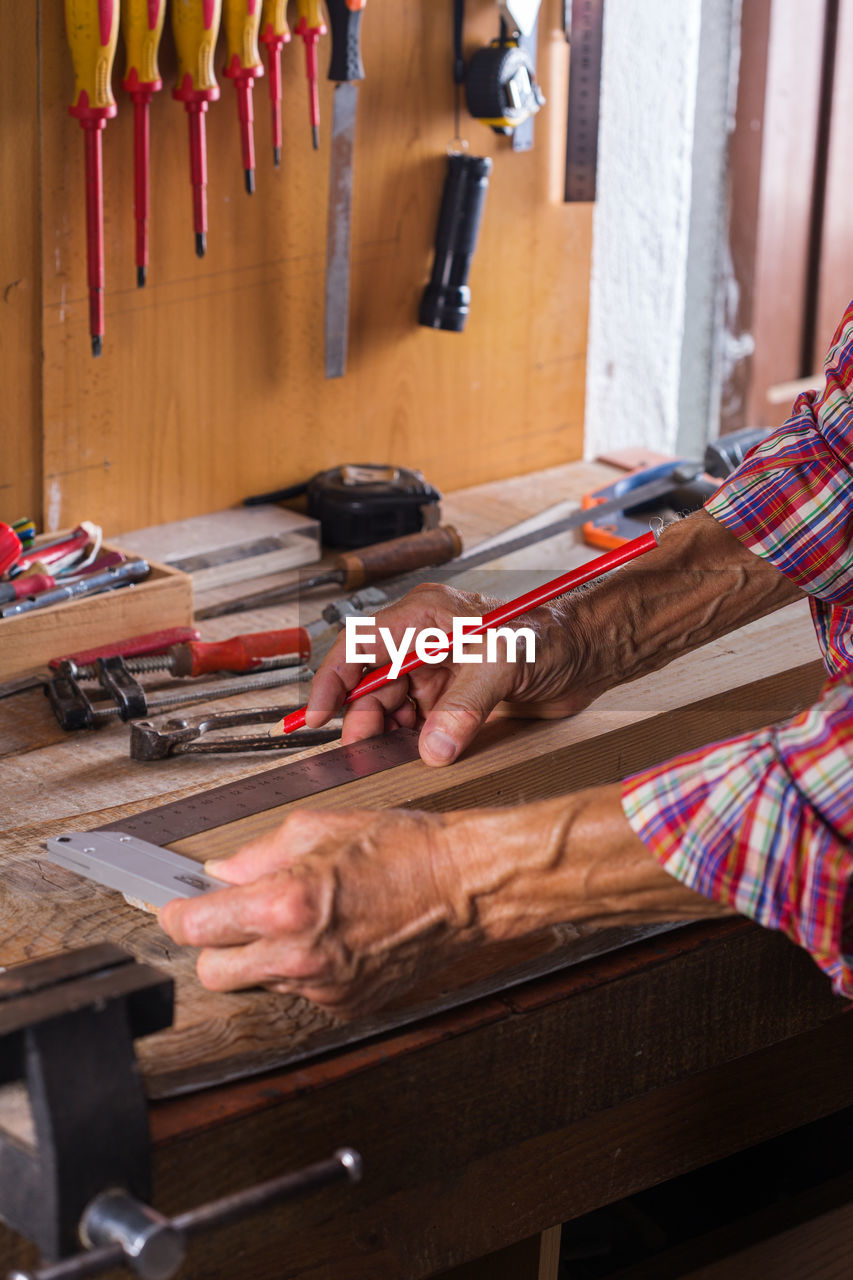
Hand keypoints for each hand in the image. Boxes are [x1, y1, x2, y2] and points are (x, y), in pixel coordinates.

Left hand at [158, 788, 710, 1015]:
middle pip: (213, 973)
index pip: (196, 926)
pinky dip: (305, 967)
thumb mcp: (322, 828)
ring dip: (264, 955)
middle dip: (215, 944)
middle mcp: (300, 955)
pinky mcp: (348, 1005)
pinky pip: (303, 990)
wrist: (467, 886)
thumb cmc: (409, 850)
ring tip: (304, 916)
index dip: (178, 913)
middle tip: (233, 915)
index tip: (176, 906)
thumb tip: (223, 871)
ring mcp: (324, 987)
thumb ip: (260, 853)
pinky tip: (333, 935)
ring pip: (260, 982)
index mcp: (286, 904)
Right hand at [305, 582, 591, 766]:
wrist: (592, 651)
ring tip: (392, 753)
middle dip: (363, 716)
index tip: (317, 716)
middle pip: (370, 681)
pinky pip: (420, 719)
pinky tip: (422, 752)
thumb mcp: (501, 663)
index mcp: (423, 615)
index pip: (358, 645)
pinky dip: (415, 738)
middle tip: (365, 750)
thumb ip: (464, 706)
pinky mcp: (457, 694)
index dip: (332, 681)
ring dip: (389, 730)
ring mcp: (440, 668)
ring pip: (392, 704)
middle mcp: (425, 639)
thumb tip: (433, 747)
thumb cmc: (551, 633)